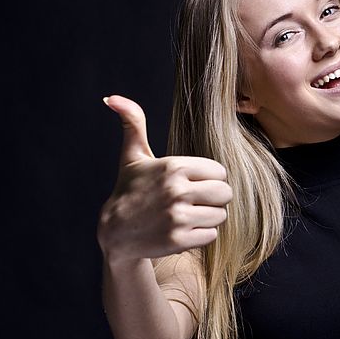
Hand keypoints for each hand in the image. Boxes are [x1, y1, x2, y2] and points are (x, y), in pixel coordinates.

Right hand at [96, 95, 232, 263]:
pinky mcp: (179, 240)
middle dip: (213, 198)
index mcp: (173, 167)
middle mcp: (176, 191)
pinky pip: (212, 235)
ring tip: (187, 215)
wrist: (115, 232)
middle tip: (194, 200)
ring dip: (208, 217)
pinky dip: (201, 235)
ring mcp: (177, 217)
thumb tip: (114, 98)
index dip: (209, 178)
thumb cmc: (130, 189)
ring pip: (220, 215)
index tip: (191, 183)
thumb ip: (133, 123)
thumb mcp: (133, 156)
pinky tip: (183, 230)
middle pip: (225, 193)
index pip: (220, 172)